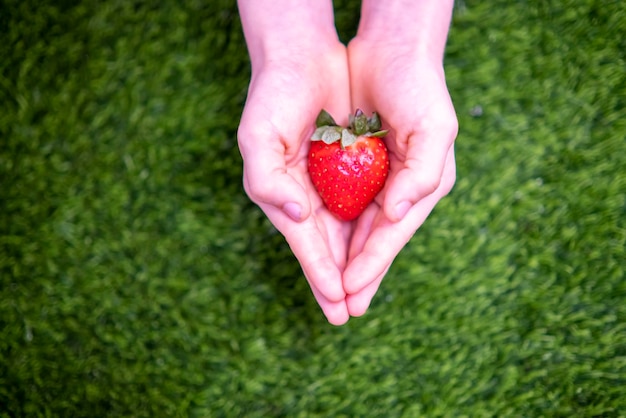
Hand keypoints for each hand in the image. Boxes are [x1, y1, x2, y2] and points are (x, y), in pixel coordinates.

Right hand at [237, 2, 352, 323]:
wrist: (300, 59)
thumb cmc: (274, 97)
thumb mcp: (259, 136)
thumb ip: (267, 179)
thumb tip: (295, 214)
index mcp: (281, 194)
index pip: (305, 241)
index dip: (319, 272)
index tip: (336, 303)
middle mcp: (303, 195)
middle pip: (324, 246)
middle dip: (335, 281)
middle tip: (346, 316)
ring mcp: (325, 184)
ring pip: (343, 232)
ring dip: (353, 263)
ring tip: (361, 295)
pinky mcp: (345, 168)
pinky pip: (359, 205)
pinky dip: (367, 229)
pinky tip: (376, 247)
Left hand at [342, 4, 457, 315]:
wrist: (392, 52)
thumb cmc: (418, 88)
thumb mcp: (434, 128)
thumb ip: (423, 174)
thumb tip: (400, 212)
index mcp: (424, 185)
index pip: (392, 234)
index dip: (372, 263)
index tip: (351, 291)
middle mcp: (403, 189)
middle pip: (376, 240)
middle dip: (360, 274)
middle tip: (343, 311)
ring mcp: (382, 180)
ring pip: (359, 229)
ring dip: (346, 260)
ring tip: (332, 291)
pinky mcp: (361, 168)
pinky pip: (346, 205)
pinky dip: (336, 229)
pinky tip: (325, 248)